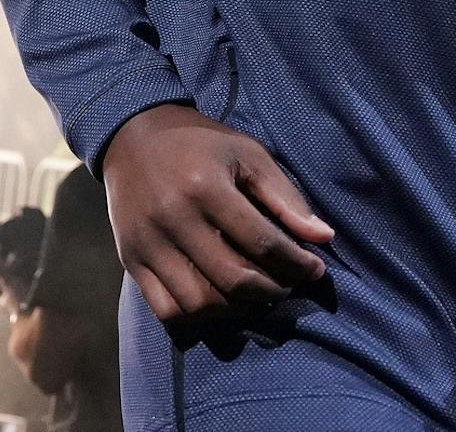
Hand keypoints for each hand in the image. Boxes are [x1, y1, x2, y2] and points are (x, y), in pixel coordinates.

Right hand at [101, 104, 334, 329]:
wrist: (134, 138)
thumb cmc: (202, 145)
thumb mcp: (248, 154)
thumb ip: (286, 197)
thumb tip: (324, 237)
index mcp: (207, 188)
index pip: (262, 242)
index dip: (297, 263)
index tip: (316, 269)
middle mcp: (174, 219)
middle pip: (233, 279)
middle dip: (272, 291)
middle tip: (288, 286)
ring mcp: (148, 245)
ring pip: (199, 303)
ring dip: (237, 310)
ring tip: (256, 296)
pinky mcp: (131, 261)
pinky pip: (165, 310)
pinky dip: (198, 318)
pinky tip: (218, 302)